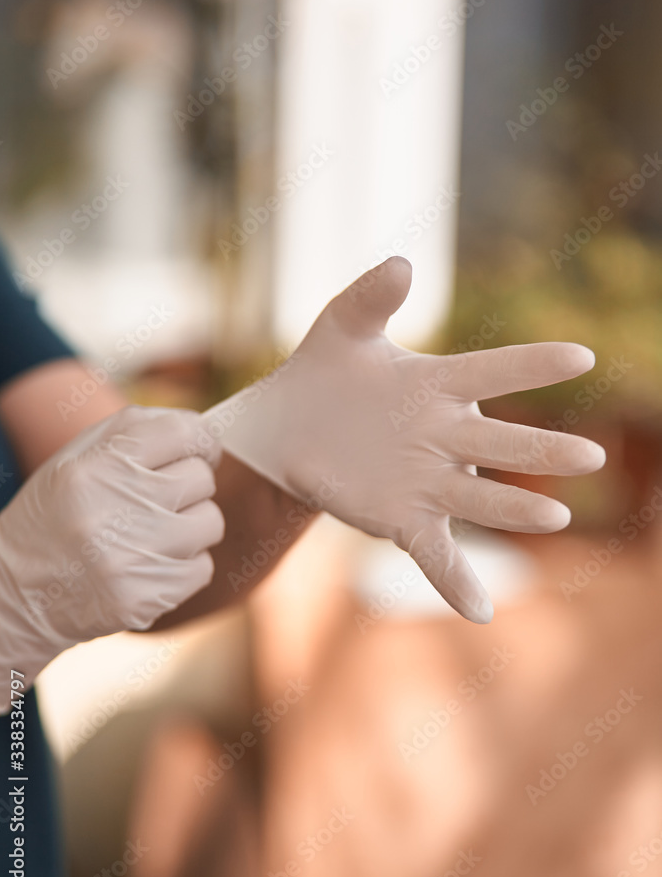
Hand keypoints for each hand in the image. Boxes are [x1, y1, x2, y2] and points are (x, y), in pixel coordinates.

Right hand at [0, 405, 223, 713]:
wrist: (14, 594)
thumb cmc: (54, 514)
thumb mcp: (75, 458)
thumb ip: (135, 430)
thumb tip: (200, 429)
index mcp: (97, 467)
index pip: (184, 433)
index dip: (201, 439)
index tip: (200, 451)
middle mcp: (116, 509)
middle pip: (202, 478)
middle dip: (187, 485)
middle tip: (157, 499)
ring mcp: (133, 558)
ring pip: (210, 522)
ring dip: (190, 526)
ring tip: (151, 534)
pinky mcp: (145, 598)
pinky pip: (203, 567)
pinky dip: (185, 566)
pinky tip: (148, 565)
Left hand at [203, 258, 605, 622]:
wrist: (286, 426)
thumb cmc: (323, 371)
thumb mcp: (343, 327)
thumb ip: (372, 297)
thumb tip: (402, 264)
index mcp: (438, 385)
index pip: (494, 372)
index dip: (533, 365)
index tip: (580, 354)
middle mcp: (444, 435)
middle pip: (501, 444)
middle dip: (542, 451)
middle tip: (590, 457)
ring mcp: (428, 480)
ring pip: (479, 498)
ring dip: (514, 511)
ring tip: (552, 517)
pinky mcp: (403, 517)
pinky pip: (436, 552)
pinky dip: (457, 581)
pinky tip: (481, 612)